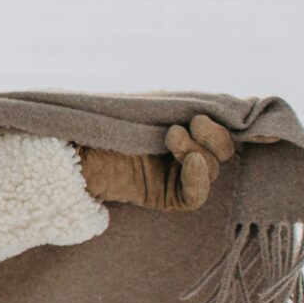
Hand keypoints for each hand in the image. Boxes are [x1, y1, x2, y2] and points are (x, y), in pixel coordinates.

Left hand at [73, 114, 237, 210]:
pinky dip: (198, 180)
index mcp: (188, 133)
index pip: (223, 132)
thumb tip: (218, 103)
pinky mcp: (166, 198)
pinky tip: (192, 162)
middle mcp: (187, 156)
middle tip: (193, 123)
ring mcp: (178, 179)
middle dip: (212, 136)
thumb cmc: (105, 121)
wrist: (72, 147)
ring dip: (195, 149)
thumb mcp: (144, 107)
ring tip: (170, 135)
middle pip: (223, 151)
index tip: (216, 117)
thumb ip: (180, 105)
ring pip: (210, 168)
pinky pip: (194, 197)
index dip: (230, 127)